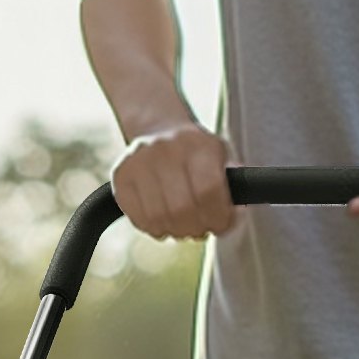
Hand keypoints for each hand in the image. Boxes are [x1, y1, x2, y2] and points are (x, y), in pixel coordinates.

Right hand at [111, 122, 234, 239]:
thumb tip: (238, 213)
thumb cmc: (194, 151)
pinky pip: (139, 219)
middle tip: (200, 228)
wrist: (156, 127)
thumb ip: (233, 183)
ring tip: (182, 224)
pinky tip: (162, 220)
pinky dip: (154, 228)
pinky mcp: (121, 177)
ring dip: (175, 231)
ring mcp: (138, 162)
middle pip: (182, 209)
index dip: (218, 217)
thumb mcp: (220, 156)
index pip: (209, 191)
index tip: (220, 224)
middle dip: (196, 228)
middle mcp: (165, 149)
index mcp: (196, 143)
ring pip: (159, 219)